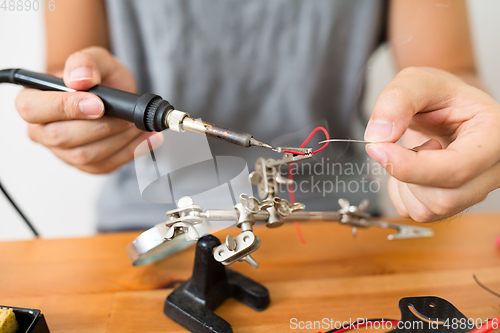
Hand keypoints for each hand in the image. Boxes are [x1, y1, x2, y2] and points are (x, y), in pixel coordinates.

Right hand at [16, 46, 162, 173]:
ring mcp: (62, 152)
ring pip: (85, 155)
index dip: (65, 107)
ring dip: (118, 140)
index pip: (32, 109)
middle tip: (127, 116)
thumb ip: (85, 61)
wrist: (114, 94)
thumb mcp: (95, 58)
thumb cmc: (98, 77)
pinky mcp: (85, 165)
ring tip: (139, 125)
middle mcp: (41, 131)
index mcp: (32, 101)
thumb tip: (80, 79)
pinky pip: (105, 165)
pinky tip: (145, 138)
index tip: (99, 104)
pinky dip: (130, 151)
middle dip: (100, 126)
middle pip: (61, 137)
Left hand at [364, 67, 499, 221]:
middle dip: (407, 174)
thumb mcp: (417, 81)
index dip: (410, 166)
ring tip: (415, 152)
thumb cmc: (441, 96)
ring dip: (404, 183)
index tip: (378, 148)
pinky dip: (401, 193)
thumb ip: (397, 100)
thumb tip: (379, 136)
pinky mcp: (452, 205)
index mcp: (494, 137)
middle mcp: (491, 171)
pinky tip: (412, 169)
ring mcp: (473, 192)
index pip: (456, 169)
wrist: (445, 110)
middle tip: (403, 143)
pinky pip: (417, 213)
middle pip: (443, 199)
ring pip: (428, 210)